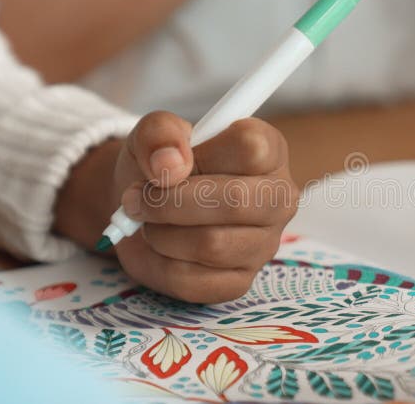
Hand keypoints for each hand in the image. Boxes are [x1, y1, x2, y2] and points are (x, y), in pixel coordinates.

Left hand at [57, 112, 297, 302]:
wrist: (144, 205)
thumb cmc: (161, 163)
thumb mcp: (153, 132)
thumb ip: (161, 133)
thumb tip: (171, 164)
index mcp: (270, 152)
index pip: (250, 148)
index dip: (199, 156)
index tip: (166, 164)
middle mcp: (278, 199)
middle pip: (236, 201)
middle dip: (171, 202)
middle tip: (136, 198)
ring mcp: (264, 245)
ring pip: (211, 244)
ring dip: (160, 232)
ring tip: (147, 220)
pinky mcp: (239, 282)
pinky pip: (193, 280)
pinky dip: (157, 264)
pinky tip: (158, 247)